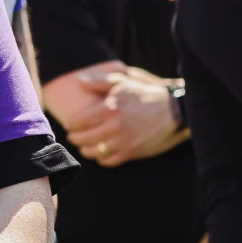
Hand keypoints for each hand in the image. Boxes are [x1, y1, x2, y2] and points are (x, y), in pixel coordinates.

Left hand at [64, 69, 183, 164]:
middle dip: (75, 138)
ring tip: (84, 146)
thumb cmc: (145, 94)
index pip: (80, 121)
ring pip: (94, 152)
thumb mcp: (123, 82)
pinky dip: (101, 159)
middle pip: (84, 138)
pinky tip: (100, 154)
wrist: (172, 111)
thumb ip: (99, 81)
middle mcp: (115, 127)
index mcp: (110, 108)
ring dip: (85, 150)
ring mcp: (123, 141)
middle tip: (72, 137)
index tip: (69, 125)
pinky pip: (109, 161)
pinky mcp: (132, 152)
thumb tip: (79, 81)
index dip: (71, 125)